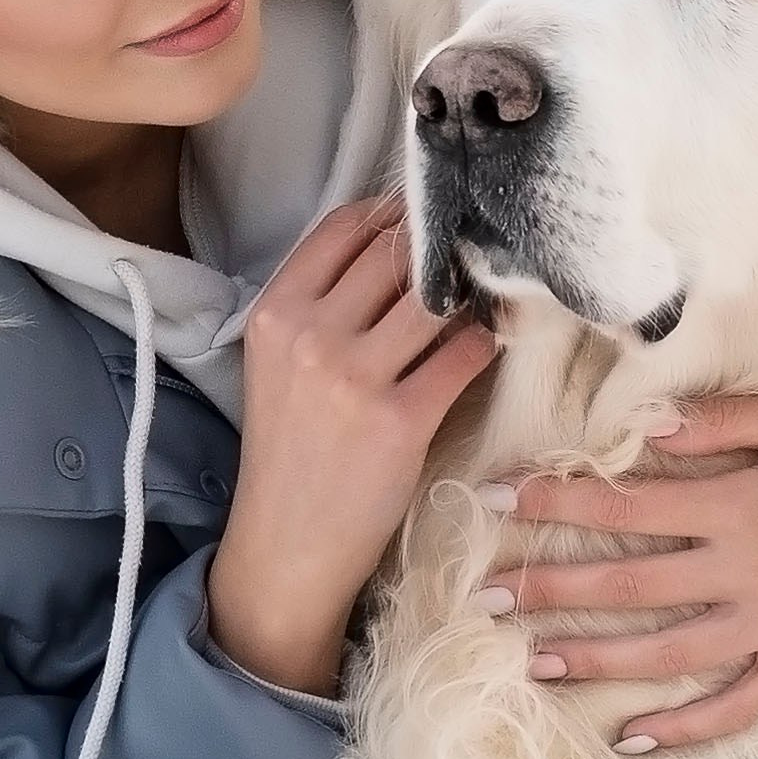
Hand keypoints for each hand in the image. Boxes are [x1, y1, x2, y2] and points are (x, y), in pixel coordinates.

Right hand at [209, 198, 497, 697]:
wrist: (286, 545)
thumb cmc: (291, 450)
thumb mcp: (278, 364)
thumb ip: (322, 304)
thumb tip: (400, 244)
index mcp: (274, 312)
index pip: (345, 226)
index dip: (395, 213)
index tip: (427, 219)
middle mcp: (309, 335)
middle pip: (396, 251)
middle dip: (441, 248)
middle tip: (472, 253)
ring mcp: (354, 378)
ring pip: (435, 298)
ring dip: (470, 293)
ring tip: (483, 299)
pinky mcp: (400, 420)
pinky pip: (464, 355)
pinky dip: (483, 344)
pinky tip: (483, 348)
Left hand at [480, 393, 757, 754]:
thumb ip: (726, 421)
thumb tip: (641, 427)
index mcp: (744, 503)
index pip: (626, 506)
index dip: (555, 502)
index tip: (495, 501)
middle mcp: (750, 571)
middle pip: (630, 584)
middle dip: (551, 589)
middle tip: (483, 598)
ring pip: (668, 652)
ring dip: (596, 659)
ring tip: (531, 663)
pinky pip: (738, 707)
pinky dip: (685, 730)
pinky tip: (632, 741)